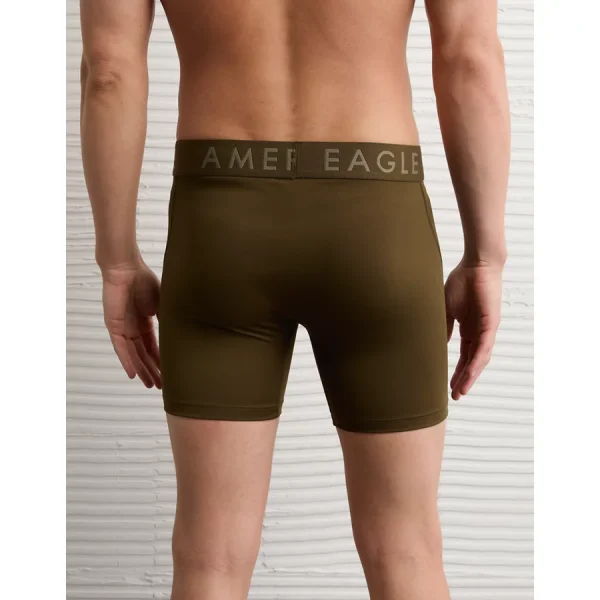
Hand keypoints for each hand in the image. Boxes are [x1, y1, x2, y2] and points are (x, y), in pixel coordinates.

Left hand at [101, 261, 161, 388]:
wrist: (126, 268)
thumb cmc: (143, 279)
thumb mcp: (162, 303)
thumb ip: (167, 319)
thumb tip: (180, 334)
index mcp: (145, 321)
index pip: (153, 346)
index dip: (160, 360)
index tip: (168, 373)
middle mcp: (133, 327)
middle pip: (143, 354)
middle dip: (152, 370)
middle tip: (161, 385)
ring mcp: (122, 327)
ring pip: (133, 355)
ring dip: (141, 370)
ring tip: (151, 384)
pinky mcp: (113, 326)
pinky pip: (120, 348)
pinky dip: (127, 361)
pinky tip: (133, 374)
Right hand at [444, 258, 502, 399]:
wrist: (476, 265)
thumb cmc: (462, 281)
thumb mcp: (446, 308)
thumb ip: (443, 326)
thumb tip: (436, 343)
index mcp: (468, 329)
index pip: (463, 356)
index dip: (457, 371)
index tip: (448, 385)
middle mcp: (479, 333)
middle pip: (472, 362)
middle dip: (463, 380)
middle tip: (454, 396)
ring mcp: (486, 330)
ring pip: (479, 359)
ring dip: (470, 376)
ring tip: (460, 390)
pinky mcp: (490, 324)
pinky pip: (483, 347)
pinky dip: (476, 362)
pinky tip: (469, 374)